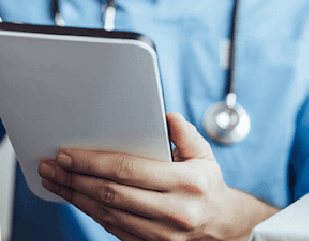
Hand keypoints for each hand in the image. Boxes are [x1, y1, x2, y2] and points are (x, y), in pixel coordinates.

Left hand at [38, 112, 277, 240]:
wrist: (220, 225)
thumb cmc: (208, 185)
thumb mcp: (205, 155)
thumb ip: (186, 134)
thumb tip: (166, 116)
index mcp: (187, 183)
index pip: (130, 170)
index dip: (94, 162)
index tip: (68, 154)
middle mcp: (174, 211)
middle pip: (112, 194)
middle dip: (75, 179)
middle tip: (51, 166)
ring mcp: (161, 234)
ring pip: (107, 214)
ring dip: (76, 197)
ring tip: (55, 181)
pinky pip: (113, 228)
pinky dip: (91, 212)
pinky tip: (77, 198)